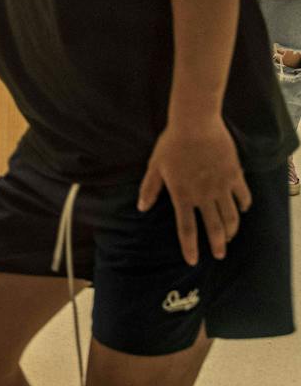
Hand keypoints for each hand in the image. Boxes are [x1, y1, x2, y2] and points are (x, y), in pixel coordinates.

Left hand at [138, 117, 252, 265]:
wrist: (196, 125)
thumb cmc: (171, 144)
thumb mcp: (154, 166)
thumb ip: (149, 189)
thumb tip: (141, 208)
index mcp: (182, 195)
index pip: (186, 228)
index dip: (190, 247)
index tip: (193, 261)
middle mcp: (204, 196)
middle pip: (214, 227)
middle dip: (217, 244)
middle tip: (220, 255)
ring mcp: (221, 186)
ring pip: (231, 216)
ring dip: (231, 230)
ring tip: (230, 237)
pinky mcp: (234, 175)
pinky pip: (243, 196)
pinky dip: (244, 206)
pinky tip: (243, 210)